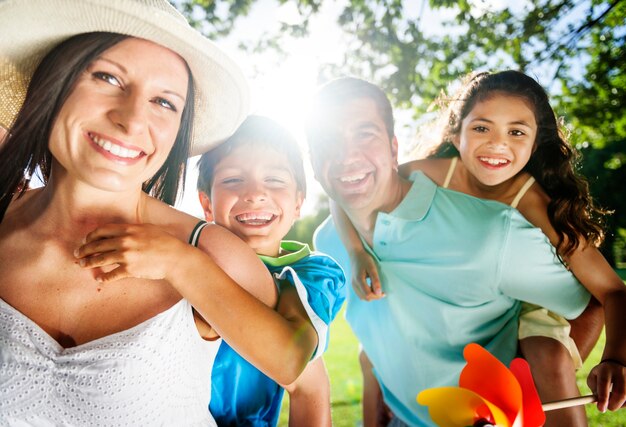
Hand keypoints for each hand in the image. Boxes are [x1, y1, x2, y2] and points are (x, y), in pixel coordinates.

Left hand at [74, 223, 188, 282]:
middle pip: (97, 245)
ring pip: (100, 259)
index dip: (90, 236)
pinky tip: (99, 279)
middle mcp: (124, 241)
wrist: (175, 257)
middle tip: (77, 254)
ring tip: (82, 265)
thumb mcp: (148, 229)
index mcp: (128, 229)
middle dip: (84, 250)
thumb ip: (132, 229)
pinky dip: (104, 278)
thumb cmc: (165, 242)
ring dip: (88, 263)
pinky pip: (111, 275)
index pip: (101, 231)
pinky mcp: (130, 270)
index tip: (86, 240)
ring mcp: (126, 256)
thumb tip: (120, 231)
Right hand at [350, 251, 383, 300]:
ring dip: (370, 295)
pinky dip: (366, 293)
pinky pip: (360, 294)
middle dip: (374, 296)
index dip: (377, 296)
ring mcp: (353, 285)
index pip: (368, 295)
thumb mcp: (372, 268)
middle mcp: (354, 284)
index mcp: (359, 280)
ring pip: (362, 297)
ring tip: (375, 287)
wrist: (355, 255)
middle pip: (365, 298)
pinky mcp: (353, 284)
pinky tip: (371, 287)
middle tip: (381, 290)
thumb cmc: (365, 259)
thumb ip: (375, 281)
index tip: (384, 292)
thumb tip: (379, 293)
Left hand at [587, 359, 625, 411]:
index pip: (604, 383)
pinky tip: (620, 399)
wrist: (616, 364)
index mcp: (605, 370)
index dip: (603, 398)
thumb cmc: (602, 374)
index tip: (601, 409)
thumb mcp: (594, 378)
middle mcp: (620, 372)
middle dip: (613, 404)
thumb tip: (596, 403)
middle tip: (608, 407)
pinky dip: (625, 403)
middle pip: (620, 392)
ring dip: (620, 404)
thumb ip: (594, 390)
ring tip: (613, 400)